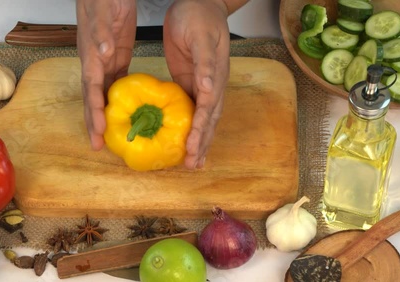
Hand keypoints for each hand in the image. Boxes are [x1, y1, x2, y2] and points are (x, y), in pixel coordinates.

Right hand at [76, 0, 136, 149]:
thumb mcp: (102, 12)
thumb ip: (100, 32)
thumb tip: (102, 53)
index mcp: (91, 56)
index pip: (92, 89)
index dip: (94, 111)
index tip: (98, 131)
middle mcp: (96, 63)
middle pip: (93, 98)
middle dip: (94, 122)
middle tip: (98, 146)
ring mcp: (106, 62)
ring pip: (103, 94)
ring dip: (105, 115)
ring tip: (108, 136)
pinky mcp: (117, 57)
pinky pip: (116, 82)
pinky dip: (118, 99)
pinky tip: (124, 110)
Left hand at [163, 0, 230, 168]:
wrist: (199, 4)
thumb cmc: (199, 16)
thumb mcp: (202, 36)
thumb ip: (206, 63)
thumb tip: (209, 88)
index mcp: (214, 77)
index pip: (207, 109)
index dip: (199, 130)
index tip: (191, 148)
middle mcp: (211, 86)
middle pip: (208, 120)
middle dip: (201, 143)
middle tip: (192, 165)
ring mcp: (201, 86)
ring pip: (201, 119)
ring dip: (198, 141)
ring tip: (193, 162)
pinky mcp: (190, 83)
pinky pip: (190, 110)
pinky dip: (188, 127)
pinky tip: (184, 139)